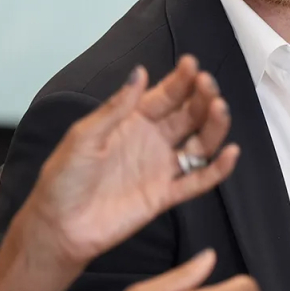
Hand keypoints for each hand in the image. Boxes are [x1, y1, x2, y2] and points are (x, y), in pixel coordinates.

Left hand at [15, 56, 238, 265]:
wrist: (59, 225)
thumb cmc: (64, 178)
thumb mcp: (84, 136)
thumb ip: (115, 108)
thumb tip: (140, 72)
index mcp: (132, 121)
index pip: (164, 96)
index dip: (179, 80)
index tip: (191, 65)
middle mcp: (152, 140)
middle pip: (187, 115)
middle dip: (200, 98)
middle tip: (208, 85)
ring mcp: (161, 167)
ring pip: (198, 144)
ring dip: (213, 126)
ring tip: (220, 110)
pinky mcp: (165, 195)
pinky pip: (197, 181)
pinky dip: (217, 170)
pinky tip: (230, 154)